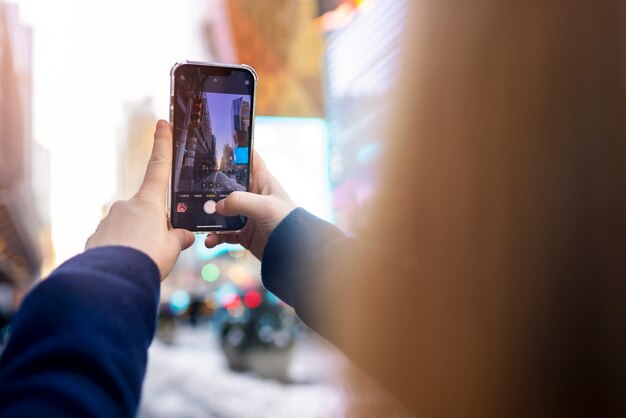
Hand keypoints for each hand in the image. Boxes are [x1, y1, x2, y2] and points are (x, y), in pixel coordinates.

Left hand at [85, 120, 194, 278]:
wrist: (111, 280)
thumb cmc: (147, 259)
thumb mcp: (172, 248)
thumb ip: (178, 238)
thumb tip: (183, 236)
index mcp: (148, 202)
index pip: (159, 167)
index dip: (162, 144)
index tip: (161, 123)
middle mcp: (126, 206)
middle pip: (147, 211)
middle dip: (155, 227)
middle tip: (161, 249)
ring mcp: (109, 221)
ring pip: (131, 229)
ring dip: (139, 242)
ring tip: (144, 263)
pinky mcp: (97, 238)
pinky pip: (116, 242)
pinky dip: (124, 252)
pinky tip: (128, 267)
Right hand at [204, 152, 295, 259]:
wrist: (293, 252)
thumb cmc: (286, 223)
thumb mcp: (264, 206)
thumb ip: (239, 201)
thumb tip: (217, 206)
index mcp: (263, 182)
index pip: (250, 159)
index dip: (238, 151)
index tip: (220, 147)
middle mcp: (254, 196)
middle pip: (229, 186)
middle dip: (213, 189)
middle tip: (197, 191)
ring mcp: (248, 215)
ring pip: (223, 211)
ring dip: (211, 217)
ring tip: (201, 221)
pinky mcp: (244, 233)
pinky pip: (225, 233)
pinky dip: (216, 236)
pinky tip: (210, 240)